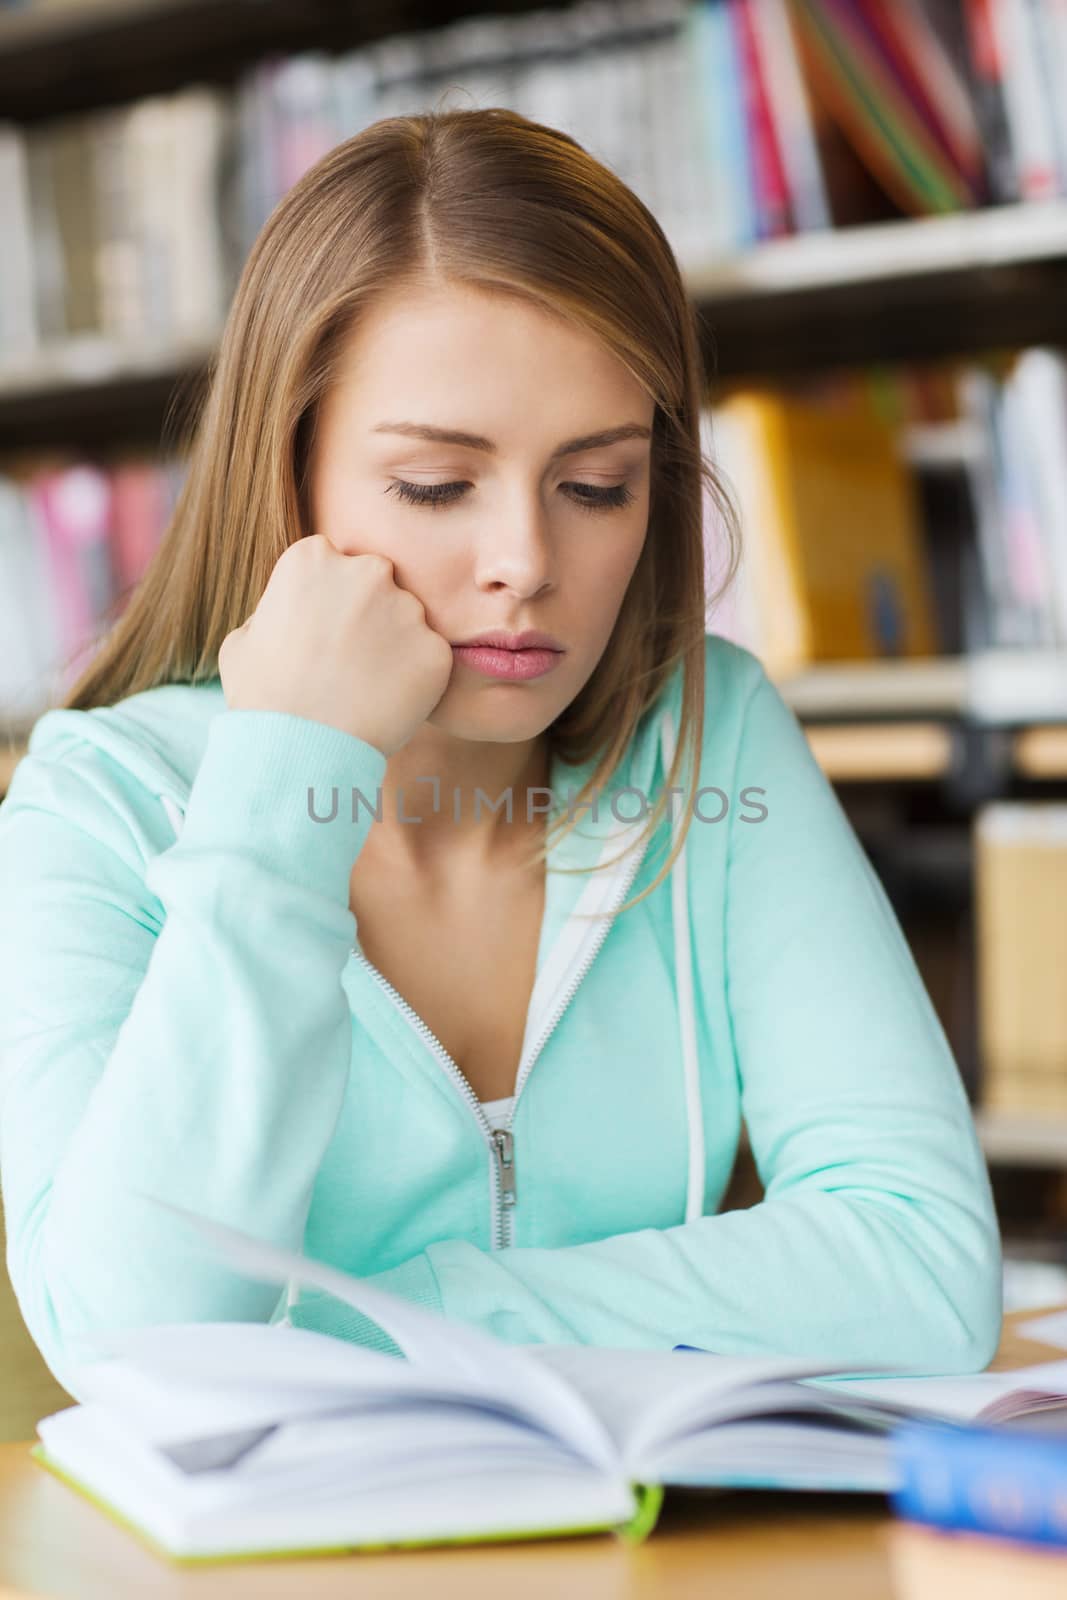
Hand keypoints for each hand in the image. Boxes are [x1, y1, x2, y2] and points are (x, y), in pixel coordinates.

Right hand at [217, 538, 454, 756]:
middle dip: (368, 612)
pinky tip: (387, 703)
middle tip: (349, 659)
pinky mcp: (435, 650)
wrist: (297, 749)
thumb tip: (287, 614)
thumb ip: (272, 612)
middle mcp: (366, 571)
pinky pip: (430, 658)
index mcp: (313, 559)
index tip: (323, 632)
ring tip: (366, 687)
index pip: (334, 564)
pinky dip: (416, 678)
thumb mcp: (242, 641)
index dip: (330, 600)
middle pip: (377, 582)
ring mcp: (406, 610)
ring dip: (395, 645)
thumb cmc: (262, 698)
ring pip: (408, 619)